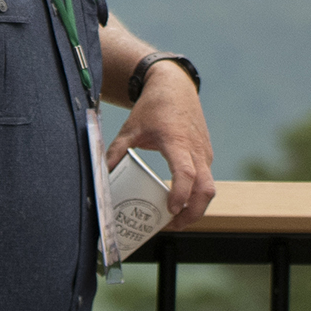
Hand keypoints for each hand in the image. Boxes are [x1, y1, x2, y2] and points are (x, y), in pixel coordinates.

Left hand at [109, 69, 217, 225]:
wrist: (175, 86)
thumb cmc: (153, 107)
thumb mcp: (130, 128)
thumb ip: (116, 151)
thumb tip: (101, 174)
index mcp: (176, 141)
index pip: (186, 173)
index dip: (180, 194)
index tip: (170, 211)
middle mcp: (195, 149)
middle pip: (206, 189)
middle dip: (193, 213)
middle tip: (172, 225)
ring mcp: (204, 152)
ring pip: (209, 188)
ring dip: (195, 208)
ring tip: (174, 219)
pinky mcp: (206, 154)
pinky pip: (207, 180)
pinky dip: (196, 195)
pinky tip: (179, 201)